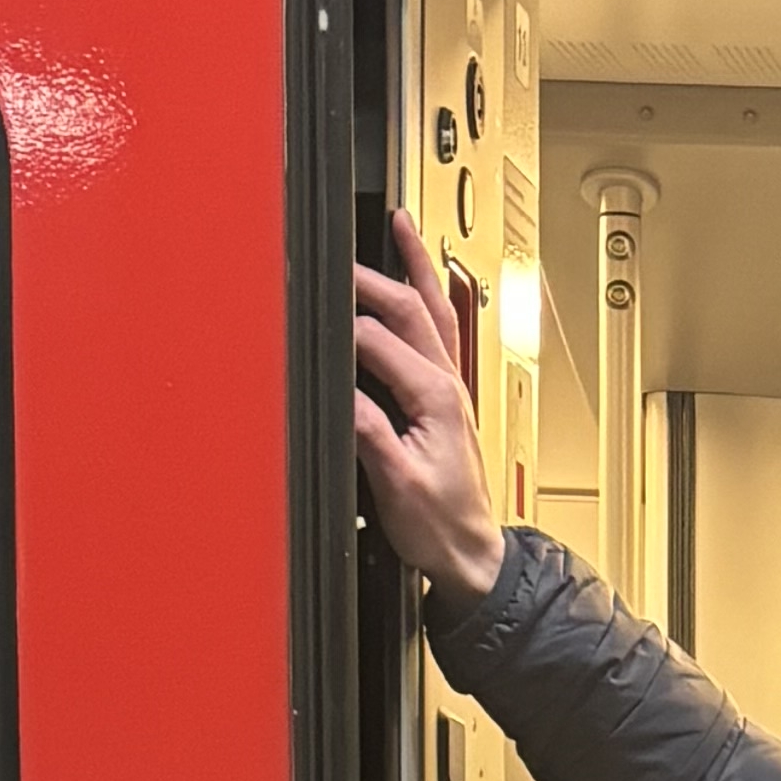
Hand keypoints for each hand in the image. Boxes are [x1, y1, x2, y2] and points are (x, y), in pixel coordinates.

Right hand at [354, 211, 503, 599]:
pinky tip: (418, 277)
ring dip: (416, 264)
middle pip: (409, 309)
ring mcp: (453, 386)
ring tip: (400, 225)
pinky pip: (443, 329)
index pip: (378, 341)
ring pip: (435, 309)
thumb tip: (339, 395)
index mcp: (435, 398)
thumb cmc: (438, 527)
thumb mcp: (393, 484)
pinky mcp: (449, 395)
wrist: (471, 554)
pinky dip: (430, 294)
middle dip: (370, 277)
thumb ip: (367, 434)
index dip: (341, 326)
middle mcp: (449, 384)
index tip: (310, 312)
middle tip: (334, 253)